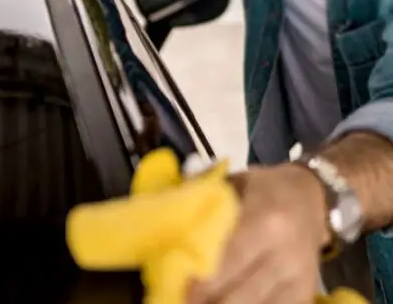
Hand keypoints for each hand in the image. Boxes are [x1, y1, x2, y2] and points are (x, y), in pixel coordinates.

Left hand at [190, 164, 330, 303]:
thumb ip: (200, 199)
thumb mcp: (232, 182)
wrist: (313, 195)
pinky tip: (225, 301)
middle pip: (239, 293)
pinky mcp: (306, 292)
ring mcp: (299, 277)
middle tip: (182, 301)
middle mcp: (285, 253)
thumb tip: (161, 219)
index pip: (227, 259)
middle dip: (206, 301)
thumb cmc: (263, 188)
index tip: (176, 289)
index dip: (200, 281)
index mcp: (265, 221)